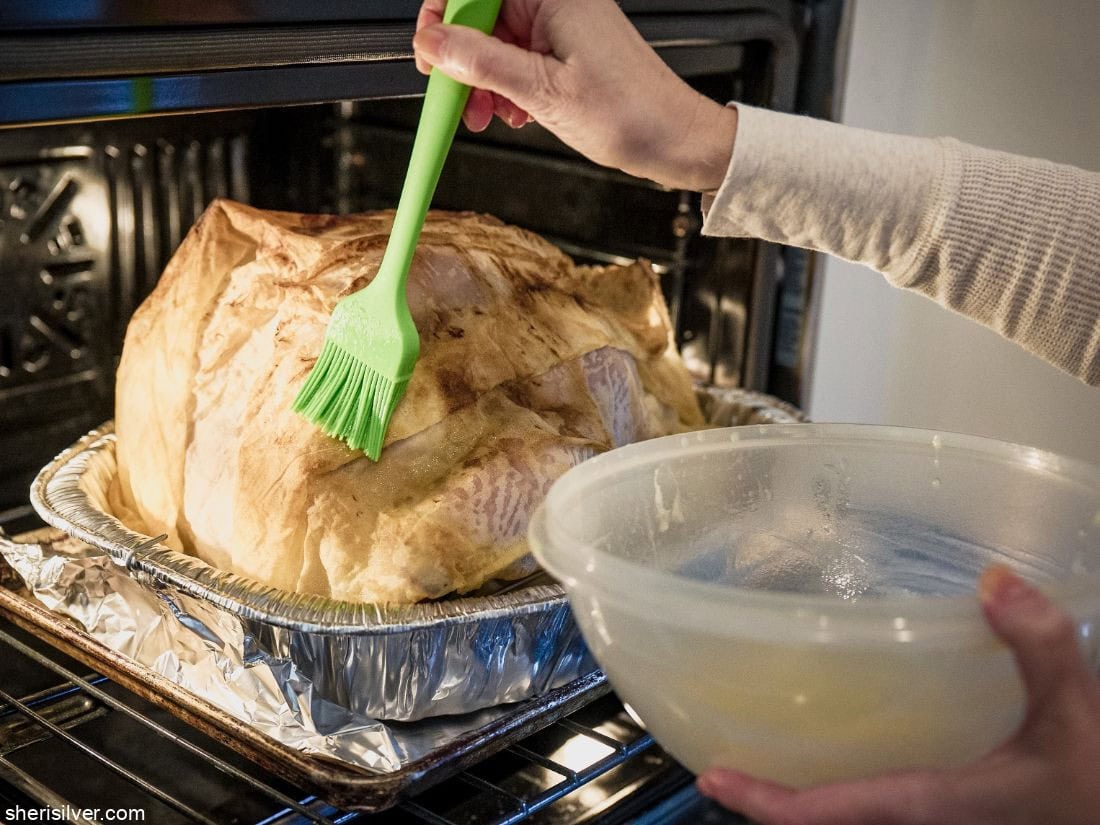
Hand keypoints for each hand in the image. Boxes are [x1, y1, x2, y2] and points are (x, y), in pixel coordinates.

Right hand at [413, 0, 736, 191]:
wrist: (674, 139)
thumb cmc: (631, 113)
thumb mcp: (544, 92)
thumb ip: (482, 63)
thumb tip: (433, 43)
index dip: (443, 17)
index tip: (431, 53)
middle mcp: (555, 0)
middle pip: (480, 15)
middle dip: (462, 59)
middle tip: (456, 95)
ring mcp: (560, 24)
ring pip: (494, 41)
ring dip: (482, 80)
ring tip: (489, 114)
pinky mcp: (564, 49)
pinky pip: (516, 58)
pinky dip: (506, 87)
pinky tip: (514, 112)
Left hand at [696, 566, 1099, 824]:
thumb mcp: (1080, 715)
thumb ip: (1040, 646)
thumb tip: (995, 582)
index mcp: (934, 804)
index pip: (830, 814)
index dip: (767, 802)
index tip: (716, 775)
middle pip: (828, 824)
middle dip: (773, 801)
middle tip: (726, 760)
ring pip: (854, 821)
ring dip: (807, 798)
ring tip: (764, 752)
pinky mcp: (956, 817)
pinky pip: (881, 812)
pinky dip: (844, 792)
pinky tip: (846, 752)